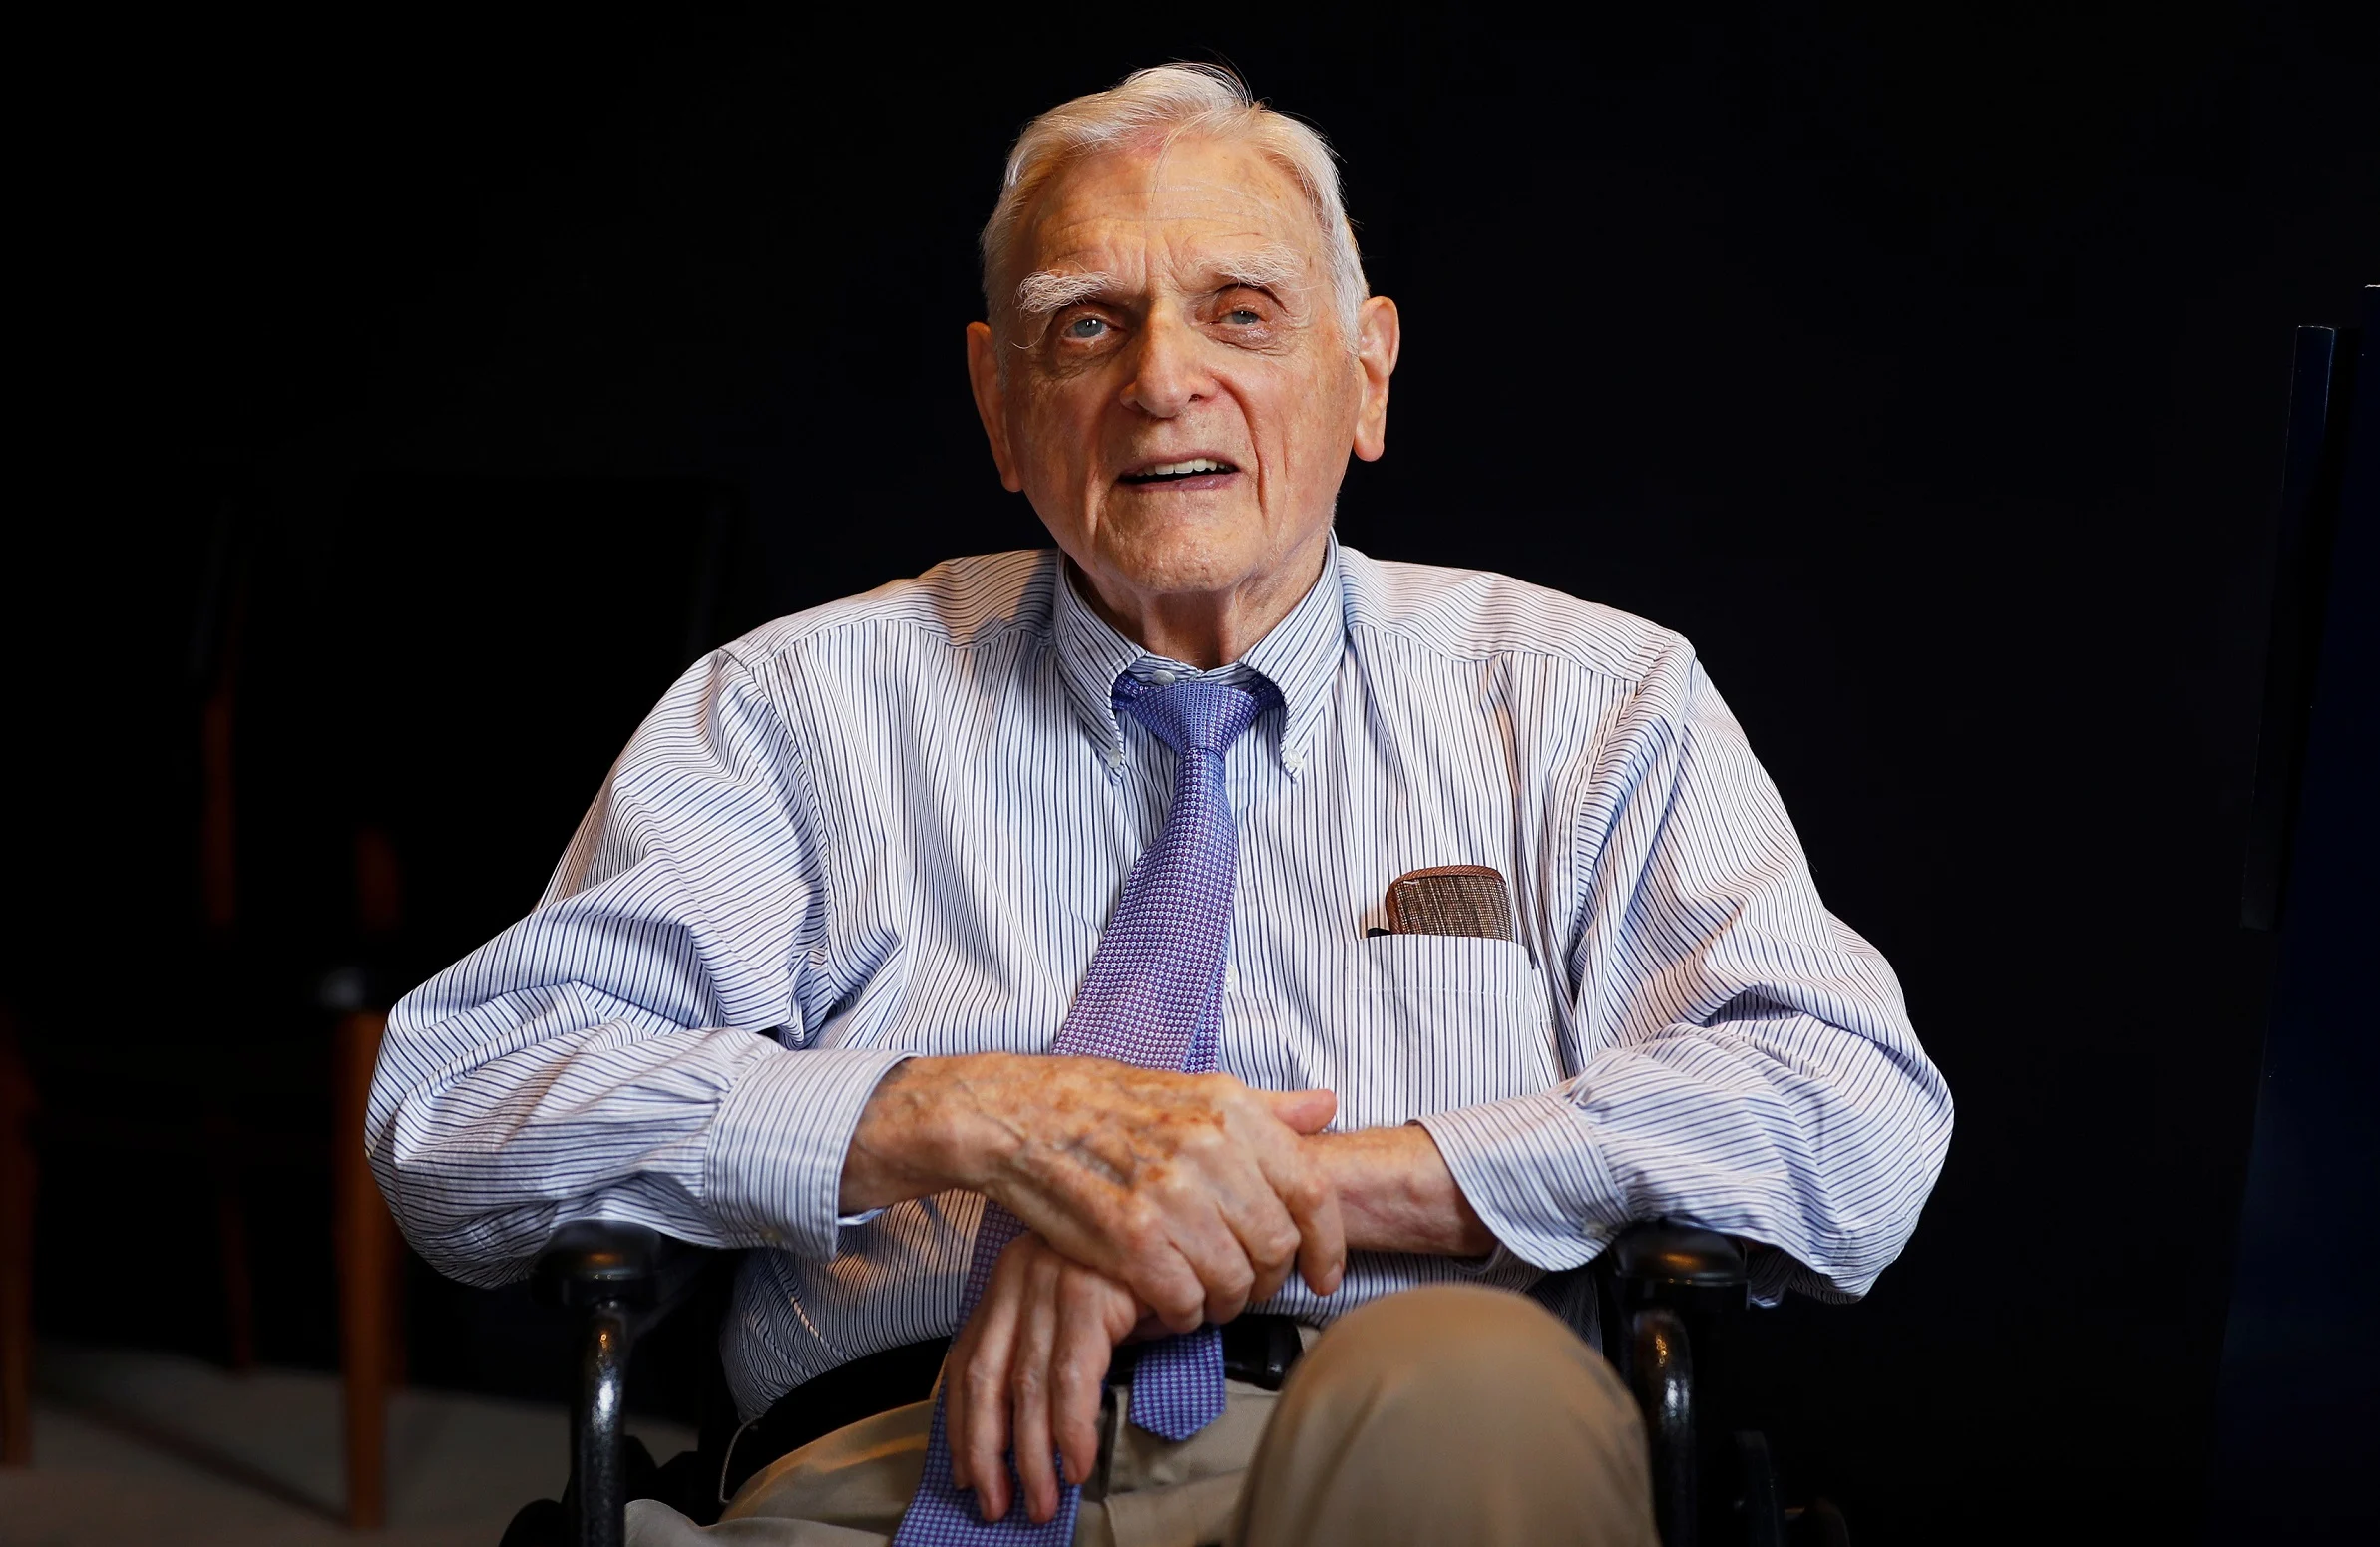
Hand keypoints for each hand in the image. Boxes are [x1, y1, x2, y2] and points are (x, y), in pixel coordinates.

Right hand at [842, 1054, 1344, 1331]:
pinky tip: (1169, 1302)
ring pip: (1233, 1281)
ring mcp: (1168, 1195)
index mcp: (1231, 1110)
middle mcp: (1207, 1149)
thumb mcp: (1193, 1089)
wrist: (1023, 1115)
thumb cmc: (1111, 1107)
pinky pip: (1184, 1300)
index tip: (1323, 1272)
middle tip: (1245, 1284)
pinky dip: (1182, 1314)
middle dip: (1267, 1279)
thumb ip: (1266, 1109)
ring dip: (1223, 1301)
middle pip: (1275, 1246)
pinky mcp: (1129, 1237)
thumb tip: (1326, 1108)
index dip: (1327, 1244)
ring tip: (1204, 1294)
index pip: (1312, 1191)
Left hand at [945, 1232, 1156, 1524]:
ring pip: (1026, 1387)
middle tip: (996, 1504)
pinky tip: (1078, 1463)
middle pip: (983, 1378)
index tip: (965, 1471)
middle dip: (986, 1452)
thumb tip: (1036, 1426)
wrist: (1181, 1214)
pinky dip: (1072, 1431)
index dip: (962, 1424)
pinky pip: (1072, 1380)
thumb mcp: (1080, 1298)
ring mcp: (1051, 1281)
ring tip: (1043, 1500)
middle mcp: (1019, 1275)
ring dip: (1032, 1457)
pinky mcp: (1088, 1292)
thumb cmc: (1137, 1263)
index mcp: (1009, 1276)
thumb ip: (1054, 1344)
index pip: (965, 1360)